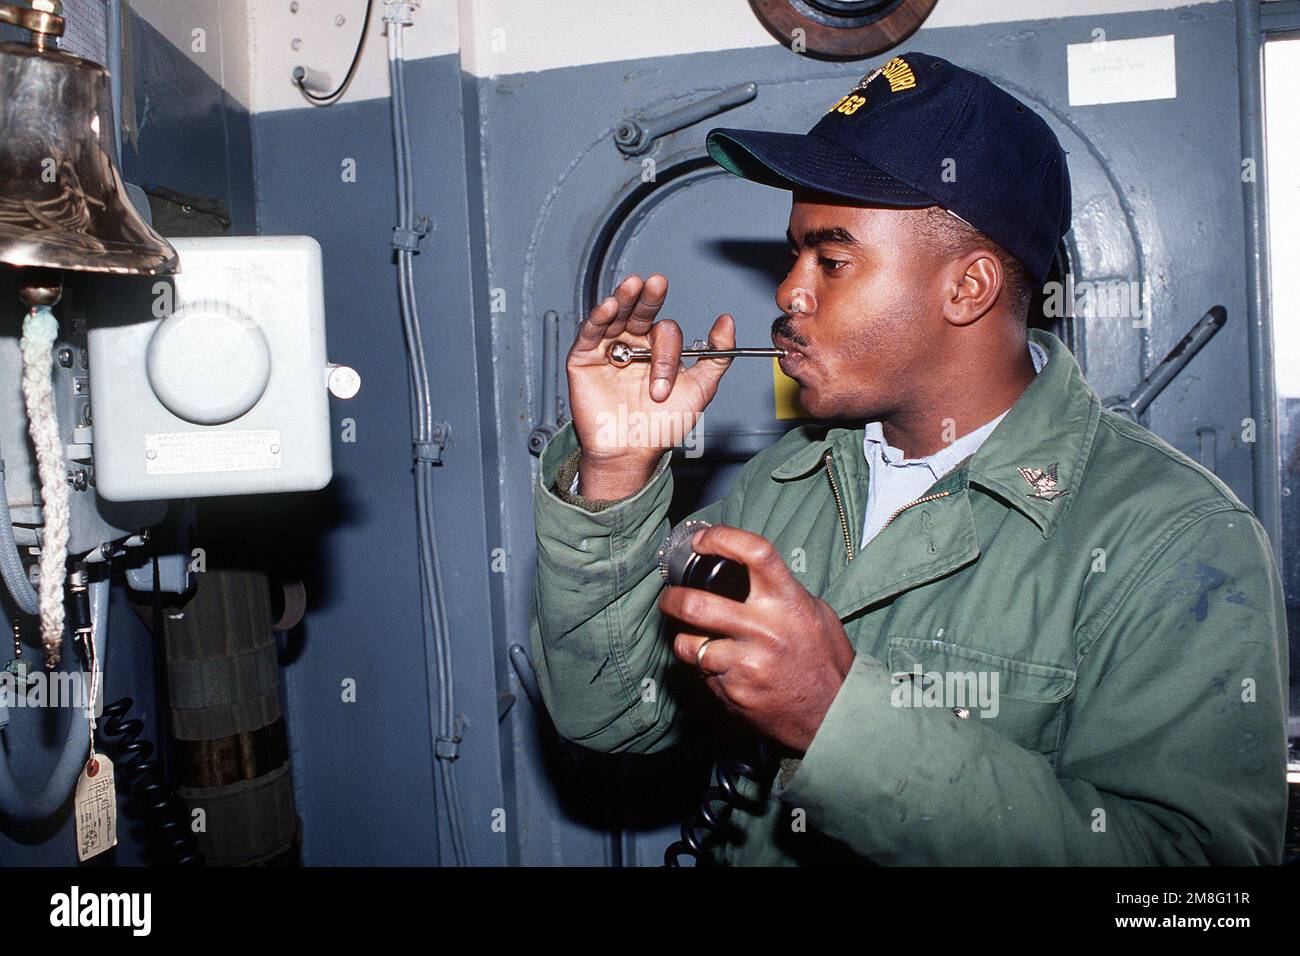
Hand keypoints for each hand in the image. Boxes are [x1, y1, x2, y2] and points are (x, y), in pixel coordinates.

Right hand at [567, 274, 735, 497]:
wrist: (632, 453)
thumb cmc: (662, 426)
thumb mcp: (699, 389)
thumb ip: (716, 356)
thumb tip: (727, 323)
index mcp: (658, 350)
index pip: (665, 333)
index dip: (667, 353)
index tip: (666, 380)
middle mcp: (633, 345)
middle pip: (640, 313)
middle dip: (648, 298)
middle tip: (657, 283)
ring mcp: (608, 350)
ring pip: (616, 316)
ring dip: (624, 298)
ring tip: (633, 286)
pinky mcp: (584, 360)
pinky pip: (589, 334)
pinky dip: (598, 318)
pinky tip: (609, 307)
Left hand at [658, 525, 855, 752]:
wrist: (834, 715)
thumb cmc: (824, 660)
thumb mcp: (815, 614)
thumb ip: (782, 591)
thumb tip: (745, 570)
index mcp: (788, 602)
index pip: (753, 552)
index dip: (721, 538)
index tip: (701, 540)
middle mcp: (765, 629)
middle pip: (696, 604)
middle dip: (672, 599)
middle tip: (670, 598)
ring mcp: (747, 663)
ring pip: (689, 643)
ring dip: (686, 640)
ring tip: (697, 641)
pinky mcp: (734, 692)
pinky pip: (703, 674)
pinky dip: (707, 670)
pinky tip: (725, 671)